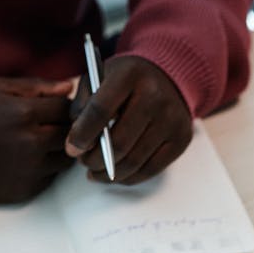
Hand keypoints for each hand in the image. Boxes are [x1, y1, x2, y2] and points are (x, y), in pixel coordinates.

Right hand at [0, 76, 73, 202]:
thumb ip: (35, 88)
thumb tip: (69, 87)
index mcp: (24, 114)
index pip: (67, 108)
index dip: (62, 106)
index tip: (53, 106)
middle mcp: (31, 144)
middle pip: (70, 134)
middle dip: (62, 126)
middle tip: (43, 123)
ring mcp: (30, 170)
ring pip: (65, 157)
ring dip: (56, 148)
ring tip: (31, 140)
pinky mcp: (27, 190)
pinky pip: (51, 176)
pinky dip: (43, 167)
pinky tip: (23, 158)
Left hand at [66, 55, 192, 184]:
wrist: (169, 78)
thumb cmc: (127, 81)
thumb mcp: (101, 77)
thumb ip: (84, 104)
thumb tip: (77, 142)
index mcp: (130, 75)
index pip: (100, 110)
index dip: (82, 134)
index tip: (72, 149)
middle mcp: (155, 97)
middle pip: (119, 142)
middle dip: (95, 159)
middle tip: (83, 163)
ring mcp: (171, 120)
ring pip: (134, 161)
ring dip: (109, 173)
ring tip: (95, 172)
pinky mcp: (181, 139)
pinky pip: (151, 169)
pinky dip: (130, 177)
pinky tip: (115, 175)